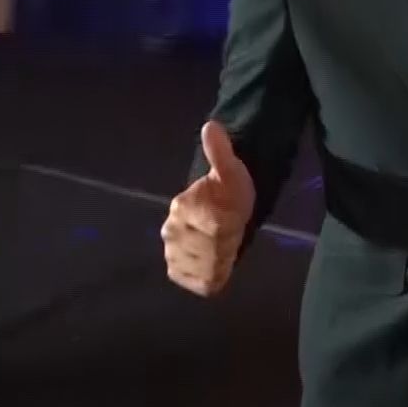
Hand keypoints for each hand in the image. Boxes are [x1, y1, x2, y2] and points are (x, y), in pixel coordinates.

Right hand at [162, 120, 255, 296]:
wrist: (218, 207)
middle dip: (228, 245)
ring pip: (204, 267)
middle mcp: (172, 231)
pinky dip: (207, 277)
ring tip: (224, 248)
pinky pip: (194, 281)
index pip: (218, 230)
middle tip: (231, 233)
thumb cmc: (228, 189)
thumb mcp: (231, 170)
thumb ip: (221, 152)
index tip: (236, 220)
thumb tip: (210, 125)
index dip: (234, 229)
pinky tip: (216, 266)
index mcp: (184, 207)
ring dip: (220, 261)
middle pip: (212, 252)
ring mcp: (172, 252)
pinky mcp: (177, 270)